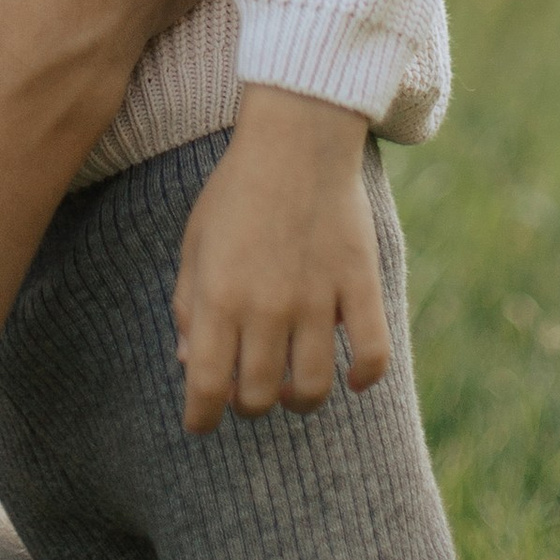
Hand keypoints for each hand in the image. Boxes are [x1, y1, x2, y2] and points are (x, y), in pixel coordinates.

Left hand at [171, 85, 390, 433]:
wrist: (297, 137)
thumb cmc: (238, 190)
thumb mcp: (196, 241)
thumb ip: (188, 304)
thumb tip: (188, 362)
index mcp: (219, 296)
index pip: (206, 387)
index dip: (201, 418)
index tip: (202, 422)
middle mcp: (267, 307)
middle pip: (259, 397)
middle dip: (248, 404)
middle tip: (248, 389)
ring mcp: (317, 299)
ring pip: (312, 389)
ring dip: (299, 399)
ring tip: (293, 387)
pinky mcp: (359, 286)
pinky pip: (372, 355)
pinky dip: (363, 376)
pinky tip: (350, 377)